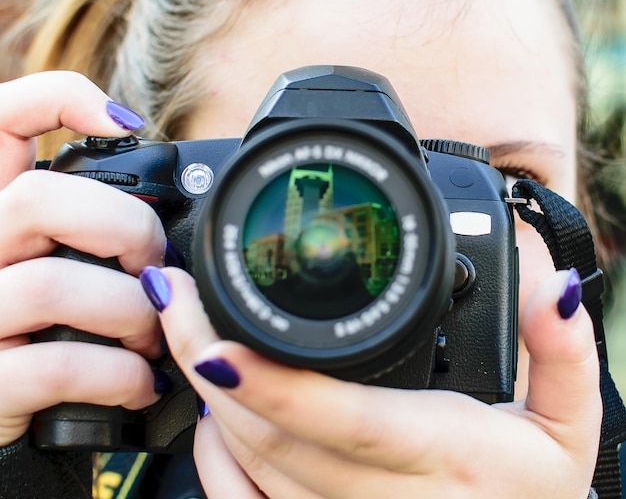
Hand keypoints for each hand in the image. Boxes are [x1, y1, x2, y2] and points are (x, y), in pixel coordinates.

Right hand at [0, 72, 166, 445]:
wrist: (14, 432)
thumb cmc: (56, 340)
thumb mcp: (70, 272)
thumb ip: (94, 235)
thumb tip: (166, 225)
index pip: (0, 121)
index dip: (58, 100)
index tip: (127, 124)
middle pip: (40, 200)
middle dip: (125, 230)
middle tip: (155, 269)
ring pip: (50, 286)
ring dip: (129, 315)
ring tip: (153, 339)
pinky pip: (55, 365)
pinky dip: (119, 375)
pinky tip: (139, 385)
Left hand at [152, 267, 600, 498]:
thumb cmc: (529, 492)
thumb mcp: (568, 426)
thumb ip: (563, 354)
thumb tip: (549, 288)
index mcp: (441, 457)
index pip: (345, 419)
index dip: (274, 382)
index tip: (216, 338)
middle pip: (272, 436)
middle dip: (210, 364)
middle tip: (176, 294)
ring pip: (248, 467)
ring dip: (207, 398)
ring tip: (185, 328)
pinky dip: (213, 454)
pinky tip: (210, 407)